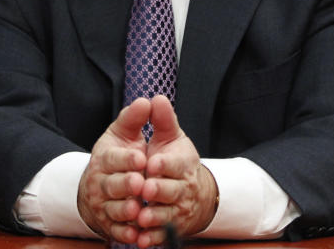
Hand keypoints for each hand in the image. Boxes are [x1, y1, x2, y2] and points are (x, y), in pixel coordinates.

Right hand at [78, 97, 150, 243]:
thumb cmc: (118, 156)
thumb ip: (135, 118)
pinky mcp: (110, 224)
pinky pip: (117, 231)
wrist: (101, 185)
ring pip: (114, 209)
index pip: (113, 158)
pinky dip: (125, 234)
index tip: (142, 158)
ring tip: (138, 210)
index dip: (126, 159)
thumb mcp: (124, 134)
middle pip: (112, 185)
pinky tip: (136, 236)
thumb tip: (148, 100)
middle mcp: (101, 182)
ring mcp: (104, 205)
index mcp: (105, 158)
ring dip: (125, 211)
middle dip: (126, 185)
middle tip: (140, 184)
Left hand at [135, 95, 217, 247]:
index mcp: (182, 163)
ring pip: (167, 215)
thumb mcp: (169, 136)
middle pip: (171, 191)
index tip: (151, 163)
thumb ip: (161, 119)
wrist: (192, 192)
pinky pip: (162, 235)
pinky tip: (140, 241)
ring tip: (141, 217)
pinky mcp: (172, 227)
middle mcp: (183, 187)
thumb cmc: (173, 159)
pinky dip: (152, 239)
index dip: (164, 165)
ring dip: (154, 217)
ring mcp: (178, 209)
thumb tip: (156, 98)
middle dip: (158, 190)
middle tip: (144, 188)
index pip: (175, 164)